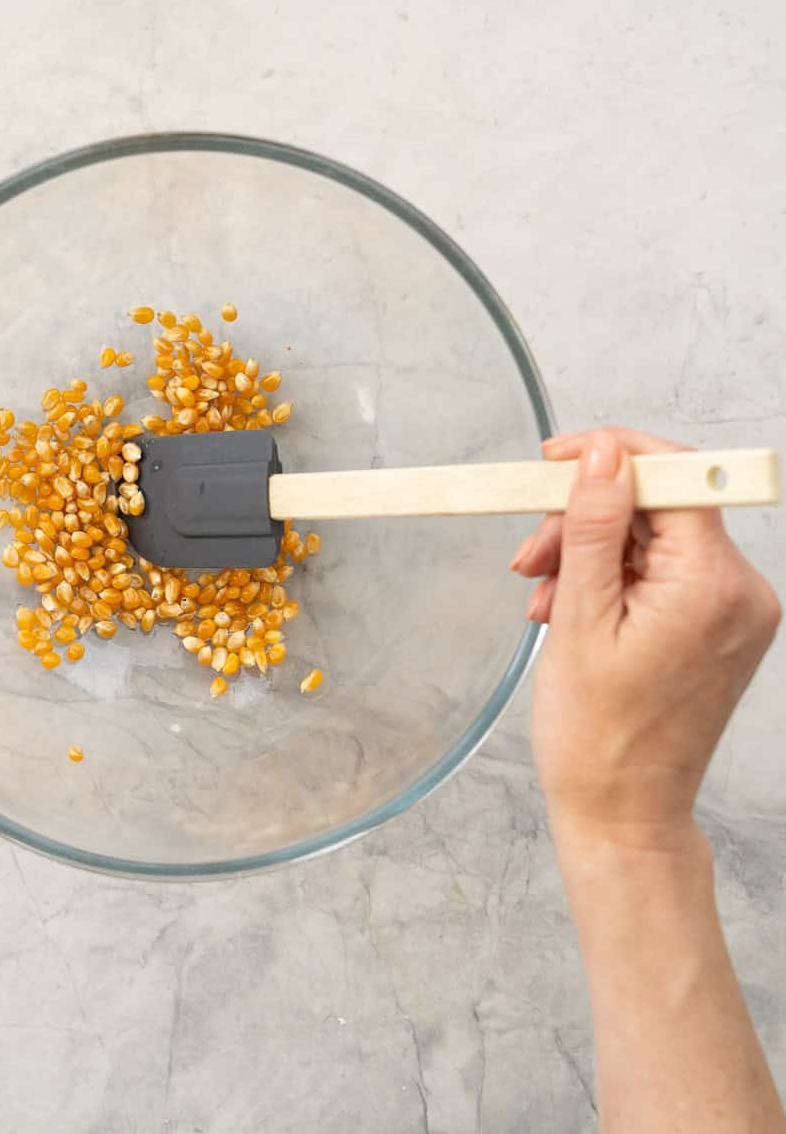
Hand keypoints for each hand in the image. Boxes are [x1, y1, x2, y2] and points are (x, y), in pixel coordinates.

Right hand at [511, 427, 779, 849]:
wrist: (621, 812)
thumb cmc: (598, 735)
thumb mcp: (579, 617)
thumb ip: (592, 526)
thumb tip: (602, 455)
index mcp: (714, 586)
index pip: (675, 477)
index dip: (609, 458)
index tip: (552, 461)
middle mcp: (740, 592)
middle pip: (657, 509)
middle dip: (583, 520)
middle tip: (528, 554)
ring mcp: (732, 611)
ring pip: (652, 541)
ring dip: (587, 555)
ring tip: (541, 597)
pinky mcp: (714, 627)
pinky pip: (659, 574)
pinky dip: (609, 581)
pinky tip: (566, 611)